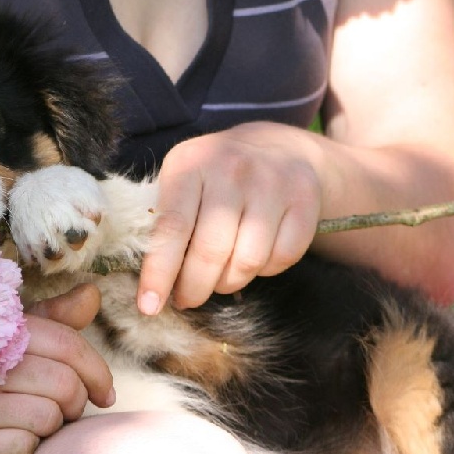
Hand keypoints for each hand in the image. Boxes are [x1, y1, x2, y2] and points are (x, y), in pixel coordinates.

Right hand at [0, 284, 113, 453]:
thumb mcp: (13, 346)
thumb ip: (54, 322)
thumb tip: (91, 295)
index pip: (64, 342)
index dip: (96, 368)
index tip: (104, 391)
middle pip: (62, 382)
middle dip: (75, 402)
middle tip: (64, 410)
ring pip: (46, 415)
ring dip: (50, 425)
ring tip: (32, 422)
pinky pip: (23, 445)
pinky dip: (27, 448)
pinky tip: (8, 440)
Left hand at [138, 122, 322, 312]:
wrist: (277, 147)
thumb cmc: (215, 176)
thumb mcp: (182, 182)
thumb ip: (165, 222)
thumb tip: (153, 284)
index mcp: (190, 163)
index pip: (171, 227)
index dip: (159, 273)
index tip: (148, 307)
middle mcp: (231, 168)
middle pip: (211, 250)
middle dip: (194, 288)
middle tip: (186, 299)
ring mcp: (272, 182)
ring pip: (248, 260)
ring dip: (229, 283)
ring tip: (219, 278)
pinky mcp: (305, 198)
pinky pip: (283, 258)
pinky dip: (265, 271)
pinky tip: (253, 259)